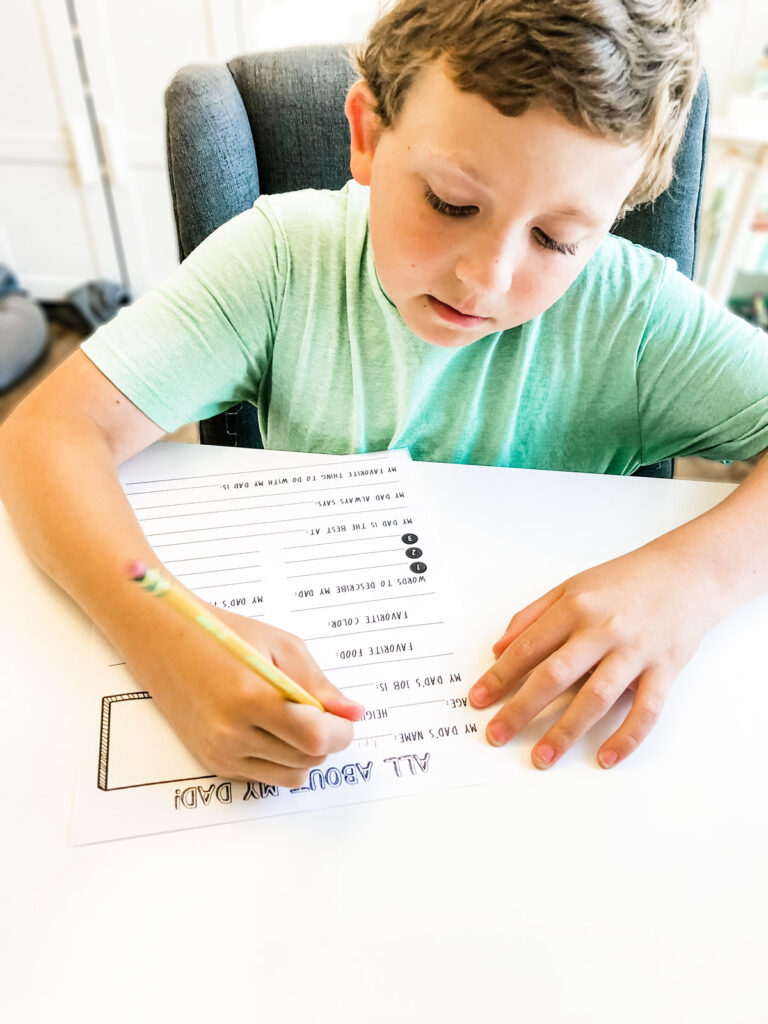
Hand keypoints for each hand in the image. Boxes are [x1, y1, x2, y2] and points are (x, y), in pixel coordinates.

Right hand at [121, 604, 363, 785]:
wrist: (164, 641)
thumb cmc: (223, 635)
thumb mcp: (281, 646)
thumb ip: (319, 684)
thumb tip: (353, 712)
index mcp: (251, 697)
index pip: (315, 736)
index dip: (341, 731)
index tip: (345, 718)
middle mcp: (232, 733)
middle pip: (308, 759)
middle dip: (325, 739)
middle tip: (320, 711)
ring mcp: (221, 753)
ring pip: (291, 775)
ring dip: (304, 752)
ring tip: (293, 717)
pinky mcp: (214, 763)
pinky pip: (267, 776)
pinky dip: (280, 757)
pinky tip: (269, 727)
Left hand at [468, 543, 716, 768]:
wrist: (686, 573)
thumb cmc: (625, 581)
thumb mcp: (571, 587)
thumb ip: (533, 616)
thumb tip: (500, 649)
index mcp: (575, 607)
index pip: (528, 648)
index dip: (499, 676)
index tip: (479, 700)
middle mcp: (603, 629)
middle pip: (554, 675)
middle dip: (521, 709)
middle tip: (496, 735)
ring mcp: (635, 651)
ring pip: (596, 697)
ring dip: (566, 731)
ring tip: (542, 757)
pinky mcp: (665, 669)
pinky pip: (645, 710)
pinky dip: (626, 737)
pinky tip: (606, 757)